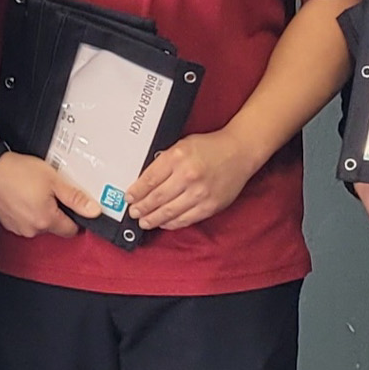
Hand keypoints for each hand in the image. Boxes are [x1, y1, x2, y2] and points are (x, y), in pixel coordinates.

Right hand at [0, 151, 102, 238]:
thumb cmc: (19, 172)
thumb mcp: (54, 180)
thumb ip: (75, 198)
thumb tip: (93, 211)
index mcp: (46, 221)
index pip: (71, 231)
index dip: (76, 218)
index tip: (72, 205)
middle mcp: (32, 229)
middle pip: (55, 227)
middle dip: (57, 213)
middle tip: (51, 192)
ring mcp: (18, 228)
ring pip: (39, 225)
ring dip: (41, 213)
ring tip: (34, 192)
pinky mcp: (8, 223)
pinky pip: (25, 222)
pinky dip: (26, 212)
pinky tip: (23, 197)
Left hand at [126, 128, 260, 231]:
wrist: (240, 151)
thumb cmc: (210, 148)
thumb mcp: (181, 146)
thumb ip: (164, 162)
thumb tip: (143, 183)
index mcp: (177, 157)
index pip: (149, 180)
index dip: (135, 192)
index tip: (129, 198)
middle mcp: (188, 175)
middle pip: (156, 198)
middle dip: (141, 208)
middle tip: (133, 212)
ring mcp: (200, 192)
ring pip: (169, 212)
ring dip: (153, 219)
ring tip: (144, 222)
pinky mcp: (210, 205)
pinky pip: (186, 219)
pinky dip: (172, 223)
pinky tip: (164, 223)